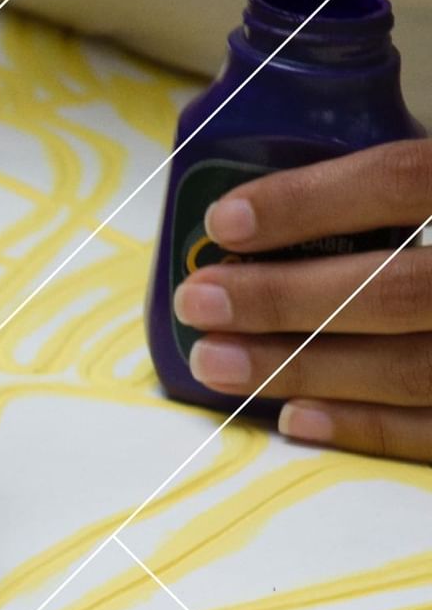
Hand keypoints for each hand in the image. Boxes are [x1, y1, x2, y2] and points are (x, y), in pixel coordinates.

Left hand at [173, 139, 431, 461]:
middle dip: (283, 299)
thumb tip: (277, 201)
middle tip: (199, 301)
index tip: (224, 221)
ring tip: (215, 363)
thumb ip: (408, 186)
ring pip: (413, 369)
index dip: (309, 201)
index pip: (404, 181)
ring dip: (300, 368)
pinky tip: (294, 419)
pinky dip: (366, 428)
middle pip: (399, 288)